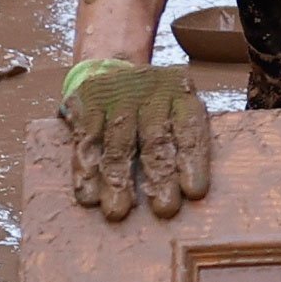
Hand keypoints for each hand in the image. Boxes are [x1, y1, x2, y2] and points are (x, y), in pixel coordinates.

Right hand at [59, 58, 208, 219]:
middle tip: (163, 208)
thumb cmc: (154, 108)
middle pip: (155, 138)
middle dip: (159, 176)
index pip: (190, 129)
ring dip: (117, 180)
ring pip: (117, 142)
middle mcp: (151, 91)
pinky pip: (86, 141)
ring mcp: (117, 95)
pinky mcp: (87, 102)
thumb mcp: (177, 112)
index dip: (193, 161)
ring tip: (117, 211)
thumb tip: (191, 196)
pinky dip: (86, 171)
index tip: (194, 192)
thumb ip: (184, 145)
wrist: (112, 69)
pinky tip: (89, 196)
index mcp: (182, 94)